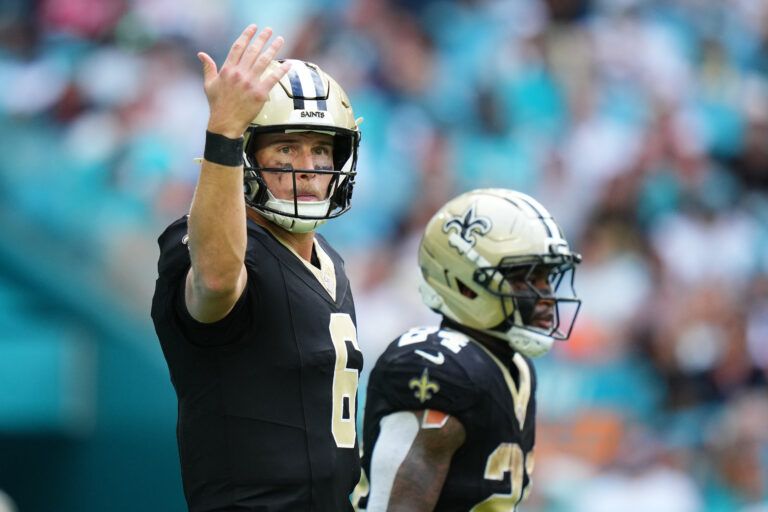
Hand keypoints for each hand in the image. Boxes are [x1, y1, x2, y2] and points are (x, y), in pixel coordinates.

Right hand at [198, 24, 291, 138]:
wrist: (225, 123)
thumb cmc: (217, 105)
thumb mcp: (209, 84)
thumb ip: (208, 68)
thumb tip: (201, 54)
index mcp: (227, 70)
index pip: (238, 47)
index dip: (246, 35)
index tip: (253, 28)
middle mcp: (239, 74)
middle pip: (253, 51)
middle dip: (262, 38)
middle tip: (269, 30)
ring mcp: (250, 83)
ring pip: (264, 61)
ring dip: (273, 49)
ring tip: (280, 40)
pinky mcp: (259, 94)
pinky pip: (273, 79)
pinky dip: (281, 70)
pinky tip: (288, 64)